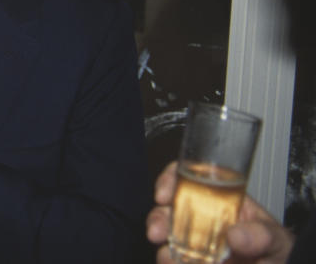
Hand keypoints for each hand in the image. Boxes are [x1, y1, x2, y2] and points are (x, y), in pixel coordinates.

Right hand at [146, 161, 295, 263]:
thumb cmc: (277, 252)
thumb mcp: (276, 238)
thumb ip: (261, 234)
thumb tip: (236, 234)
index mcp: (221, 202)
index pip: (187, 178)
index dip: (170, 181)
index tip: (163, 195)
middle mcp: (202, 221)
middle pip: (168, 210)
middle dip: (157, 219)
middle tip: (157, 232)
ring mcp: (196, 245)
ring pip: (166, 240)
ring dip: (163, 250)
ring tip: (170, 259)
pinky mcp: (192, 262)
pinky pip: (173, 261)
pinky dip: (170, 262)